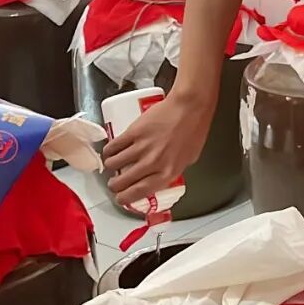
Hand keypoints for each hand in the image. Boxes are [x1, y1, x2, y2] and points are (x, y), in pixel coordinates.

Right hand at [103, 89, 212, 206]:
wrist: (190, 106)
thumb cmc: (195, 128)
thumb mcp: (190, 157)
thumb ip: (174, 168)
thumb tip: (162, 175)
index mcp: (168, 172)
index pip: (139, 192)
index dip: (125, 198)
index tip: (121, 199)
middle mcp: (153, 163)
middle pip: (123, 182)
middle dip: (114, 185)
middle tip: (114, 183)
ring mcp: (142, 148)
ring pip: (114, 164)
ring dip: (110, 166)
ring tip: (112, 164)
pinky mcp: (134, 133)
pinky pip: (113, 146)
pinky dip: (108, 150)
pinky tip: (110, 151)